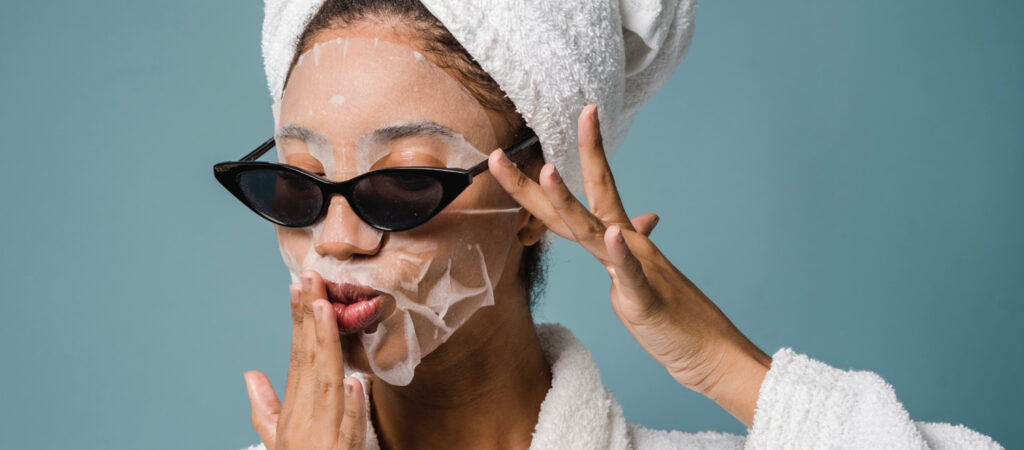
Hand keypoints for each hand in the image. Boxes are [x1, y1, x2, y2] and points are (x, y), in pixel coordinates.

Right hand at [243, 270, 367, 448]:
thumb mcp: (276, 439)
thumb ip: (264, 407)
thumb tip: (249, 374)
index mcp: (295, 409)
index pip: (296, 355)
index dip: (297, 320)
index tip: (299, 285)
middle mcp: (306, 418)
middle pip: (310, 361)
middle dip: (310, 320)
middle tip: (311, 281)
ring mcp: (324, 437)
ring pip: (329, 386)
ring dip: (328, 349)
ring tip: (327, 313)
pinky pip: (350, 431)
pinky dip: (352, 409)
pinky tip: (357, 384)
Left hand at [487, 104, 772, 425]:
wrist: (711, 352)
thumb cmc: (676, 316)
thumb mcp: (644, 276)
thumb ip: (629, 251)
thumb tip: (632, 227)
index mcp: (622, 239)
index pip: (597, 186)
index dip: (584, 151)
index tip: (581, 113)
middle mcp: (626, 245)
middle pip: (576, 205)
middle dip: (537, 180)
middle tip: (499, 151)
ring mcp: (636, 270)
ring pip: (593, 231)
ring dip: (567, 202)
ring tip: (547, 171)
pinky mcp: (644, 302)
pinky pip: (630, 276)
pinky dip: (620, 255)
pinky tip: (614, 235)